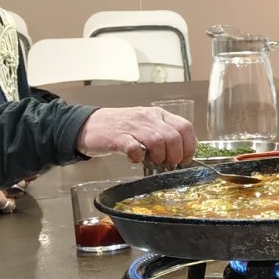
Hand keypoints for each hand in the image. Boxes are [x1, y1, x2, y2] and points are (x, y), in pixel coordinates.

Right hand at [76, 105, 195, 168]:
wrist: (90, 125)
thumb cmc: (121, 128)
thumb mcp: (147, 126)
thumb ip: (164, 136)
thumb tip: (181, 154)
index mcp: (158, 115)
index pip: (185, 127)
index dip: (189, 146)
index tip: (185, 159)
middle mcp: (148, 118)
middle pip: (173, 136)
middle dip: (175, 155)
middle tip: (169, 164)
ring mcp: (132, 126)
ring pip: (157, 141)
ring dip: (159, 156)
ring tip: (153, 161)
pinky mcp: (117, 137)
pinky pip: (134, 148)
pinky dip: (138, 157)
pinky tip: (135, 159)